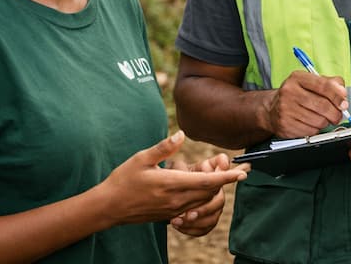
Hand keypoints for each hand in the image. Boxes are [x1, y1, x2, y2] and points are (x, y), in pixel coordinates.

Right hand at [98, 131, 248, 225]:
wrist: (108, 207)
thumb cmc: (123, 180)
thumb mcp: (141, 158)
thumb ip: (164, 147)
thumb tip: (181, 134)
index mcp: (172, 184)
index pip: (207, 181)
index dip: (227, 177)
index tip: (242, 173)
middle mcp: (176, 199)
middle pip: (210, 191)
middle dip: (225, 181)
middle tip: (237, 169)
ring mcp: (173, 210)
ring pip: (203, 201)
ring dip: (215, 189)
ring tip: (221, 175)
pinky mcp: (169, 216)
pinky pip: (193, 208)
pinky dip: (203, 198)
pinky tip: (203, 188)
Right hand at [265, 70, 350, 137]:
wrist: (271, 109)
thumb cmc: (296, 95)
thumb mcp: (310, 82)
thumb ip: (330, 83)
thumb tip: (343, 92)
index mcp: (297, 78)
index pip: (323, 86)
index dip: (337, 96)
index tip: (344, 103)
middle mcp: (289, 92)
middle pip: (323, 105)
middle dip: (335, 113)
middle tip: (338, 115)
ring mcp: (286, 109)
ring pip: (319, 120)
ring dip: (326, 122)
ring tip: (322, 118)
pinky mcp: (285, 125)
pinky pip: (311, 131)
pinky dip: (316, 129)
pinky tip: (312, 123)